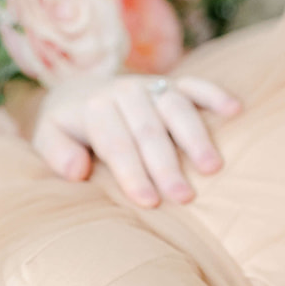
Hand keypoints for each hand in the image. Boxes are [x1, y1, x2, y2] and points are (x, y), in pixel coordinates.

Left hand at [32, 74, 242, 206]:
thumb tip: (77, 170)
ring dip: (196, 136)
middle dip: (166, 164)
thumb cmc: (68, 129)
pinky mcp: (171, 83)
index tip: (148, 202)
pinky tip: (236, 111)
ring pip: (176, 107)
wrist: (78, 91)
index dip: (132, 173)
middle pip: (149, 129)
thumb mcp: (48, 138)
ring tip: (213, 168)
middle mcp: (124, 91)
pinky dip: (215, 94)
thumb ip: (56, 153)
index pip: (115, 143)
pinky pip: (196, 84)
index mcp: (95, 107)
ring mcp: (150, 86)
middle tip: (184, 197)